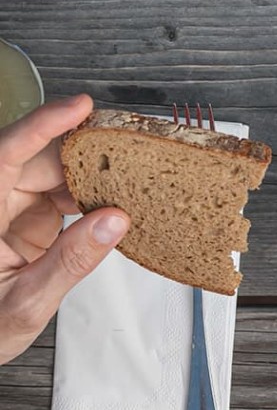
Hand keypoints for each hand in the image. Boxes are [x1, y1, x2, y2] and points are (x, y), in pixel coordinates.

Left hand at [0, 94, 128, 364]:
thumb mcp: (25, 304)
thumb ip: (70, 261)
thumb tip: (113, 221)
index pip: (5, 153)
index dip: (42, 123)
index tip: (79, 105)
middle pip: (36, 159)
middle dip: (84, 155)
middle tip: (130, 152)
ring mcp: (5, 209)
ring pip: (49, 173)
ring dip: (88, 177)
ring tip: (126, 182)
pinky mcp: (21, 219)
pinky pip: (57, 193)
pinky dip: (85, 196)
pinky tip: (108, 204)